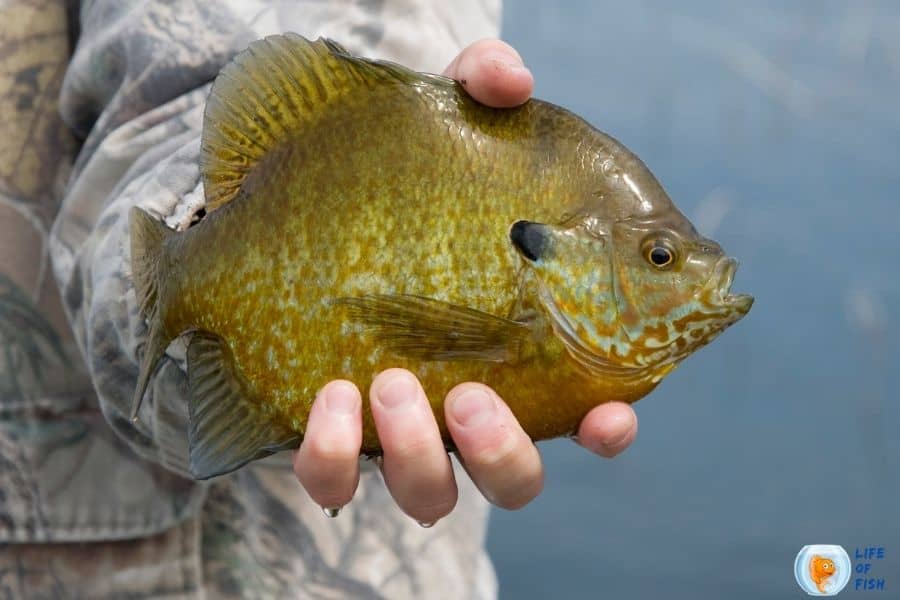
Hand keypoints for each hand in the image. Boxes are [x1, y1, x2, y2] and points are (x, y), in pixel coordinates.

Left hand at [292, 40, 638, 523]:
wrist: (284, 219)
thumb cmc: (386, 184)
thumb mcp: (437, 129)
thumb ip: (480, 95)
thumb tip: (508, 76)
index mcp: (514, 353)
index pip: (585, 411)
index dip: (608, 429)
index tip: (611, 415)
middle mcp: (465, 406)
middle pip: (514, 477)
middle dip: (502, 452)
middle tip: (472, 396)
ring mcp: (397, 430)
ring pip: (432, 495)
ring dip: (422, 456)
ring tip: (391, 383)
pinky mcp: (330, 437)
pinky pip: (334, 482)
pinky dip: (333, 457)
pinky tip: (330, 398)